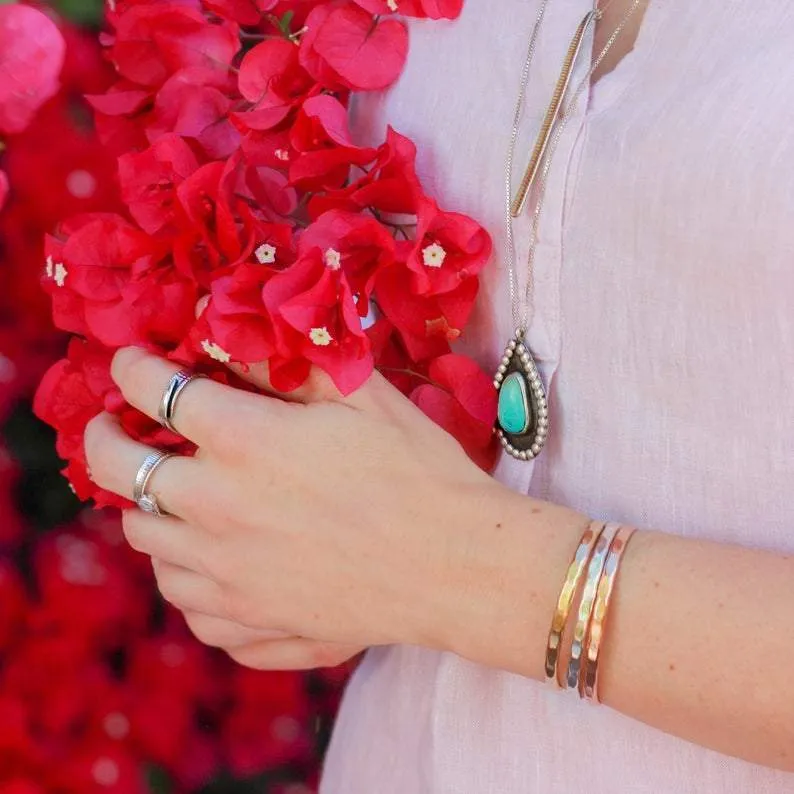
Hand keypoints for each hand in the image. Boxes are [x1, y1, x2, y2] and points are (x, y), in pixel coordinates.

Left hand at [84, 347, 498, 666]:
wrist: (458, 564)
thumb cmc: (419, 471)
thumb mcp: (360, 395)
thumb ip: (286, 360)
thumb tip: (227, 333)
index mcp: (243, 440)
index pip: (154, 388)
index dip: (133, 364)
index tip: (134, 361)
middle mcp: (215, 507)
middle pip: (116, 467)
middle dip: (104, 435)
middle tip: (114, 426)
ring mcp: (224, 573)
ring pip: (143, 539)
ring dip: (145, 508)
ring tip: (168, 497)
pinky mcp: (246, 621)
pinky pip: (185, 602)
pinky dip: (184, 575)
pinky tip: (209, 562)